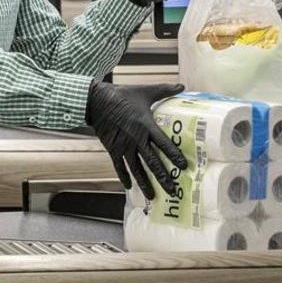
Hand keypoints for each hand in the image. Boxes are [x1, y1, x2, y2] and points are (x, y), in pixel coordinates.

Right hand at [85, 80, 187, 198]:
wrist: (97, 101)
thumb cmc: (123, 95)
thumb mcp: (145, 91)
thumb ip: (165, 90)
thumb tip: (182, 86)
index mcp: (146, 125)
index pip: (164, 144)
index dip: (174, 156)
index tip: (184, 167)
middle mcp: (137, 139)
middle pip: (153, 162)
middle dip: (164, 178)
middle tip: (173, 191)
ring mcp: (124, 146)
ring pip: (137, 169)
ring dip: (145, 183)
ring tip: (153, 196)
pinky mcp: (112, 149)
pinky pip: (119, 166)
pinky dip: (124, 177)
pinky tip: (129, 188)